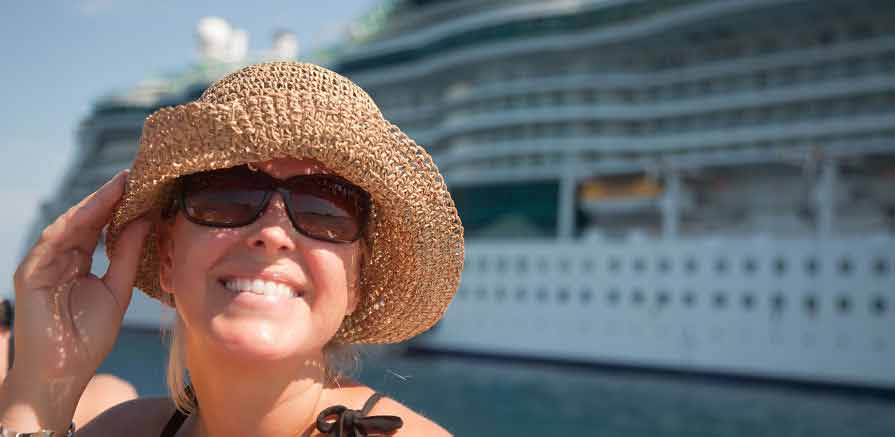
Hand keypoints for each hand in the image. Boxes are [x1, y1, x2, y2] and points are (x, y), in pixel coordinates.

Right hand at [10, 170, 150, 383]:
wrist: (61, 374)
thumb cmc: (87, 338)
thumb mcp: (117, 290)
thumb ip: (127, 255)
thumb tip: (144, 220)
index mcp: (80, 261)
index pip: (102, 226)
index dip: (122, 206)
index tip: (145, 185)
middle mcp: (61, 257)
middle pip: (87, 220)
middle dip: (110, 197)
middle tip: (135, 174)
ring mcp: (44, 263)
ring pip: (70, 224)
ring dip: (94, 203)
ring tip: (120, 184)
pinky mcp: (30, 272)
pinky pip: (52, 241)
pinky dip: (73, 224)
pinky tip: (94, 209)